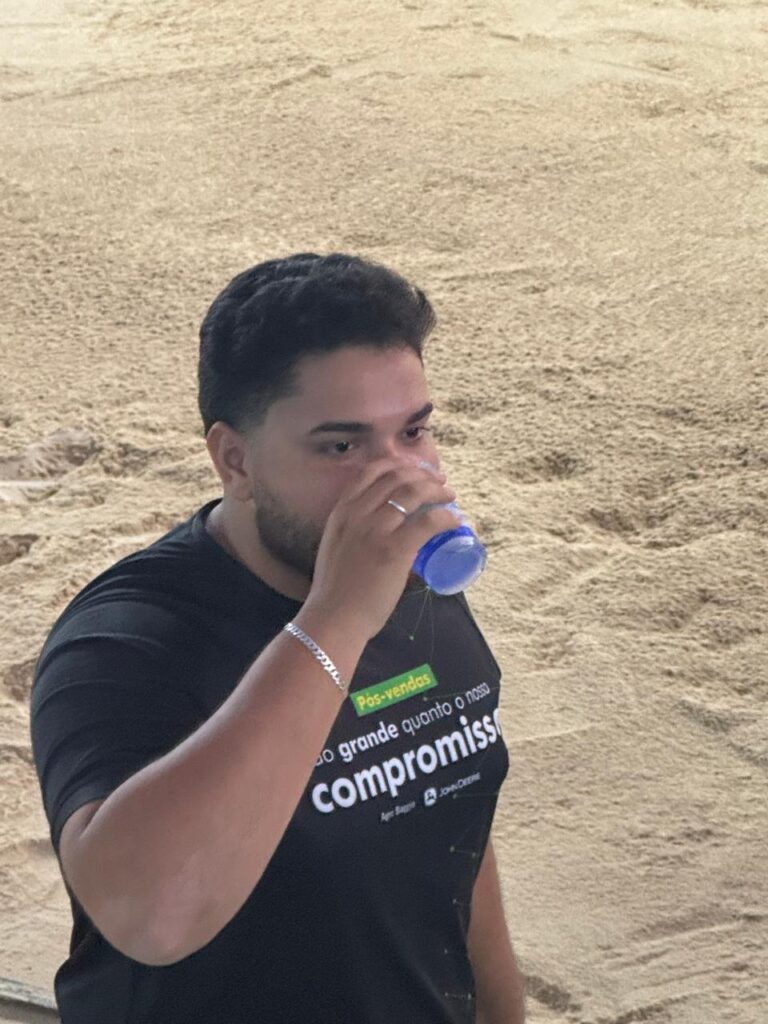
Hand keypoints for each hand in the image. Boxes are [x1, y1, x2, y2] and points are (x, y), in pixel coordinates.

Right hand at [306, 458, 460, 638]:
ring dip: (437, 490)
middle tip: (439, 482)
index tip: (415, 471)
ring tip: (450, 496)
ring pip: (414, 493)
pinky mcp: (395, 549)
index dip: (398, 465)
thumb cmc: (335, 591)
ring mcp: (376, 529)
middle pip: (397, 478)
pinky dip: (446, 517)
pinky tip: (454, 520)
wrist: (332, 618)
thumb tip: (378, 529)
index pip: (371, 472)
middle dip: (423, 475)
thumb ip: (354, 531)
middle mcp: (357, 513)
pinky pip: (429, 521)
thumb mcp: (337, 546)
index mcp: (341, 511)